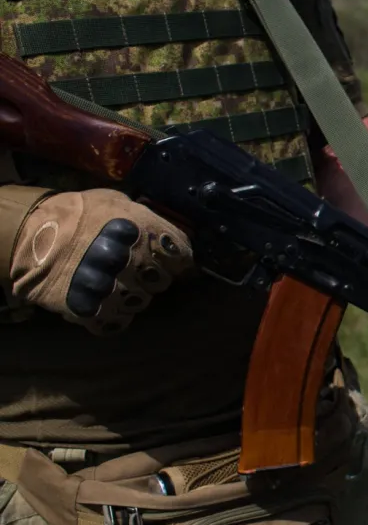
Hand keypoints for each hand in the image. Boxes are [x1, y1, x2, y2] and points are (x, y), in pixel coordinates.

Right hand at [8, 188, 193, 334]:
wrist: (29, 235)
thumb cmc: (78, 214)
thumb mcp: (116, 203)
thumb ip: (148, 220)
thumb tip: (171, 239)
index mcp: (142, 229)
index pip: (180, 254)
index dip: (177, 260)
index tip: (172, 262)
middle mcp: (131, 259)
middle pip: (162, 281)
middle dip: (151, 277)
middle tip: (134, 270)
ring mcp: (111, 287)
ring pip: (140, 302)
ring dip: (132, 296)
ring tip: (113, 283)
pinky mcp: (89, 309)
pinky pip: (116, 321)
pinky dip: (112, 315)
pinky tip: (103, 301)